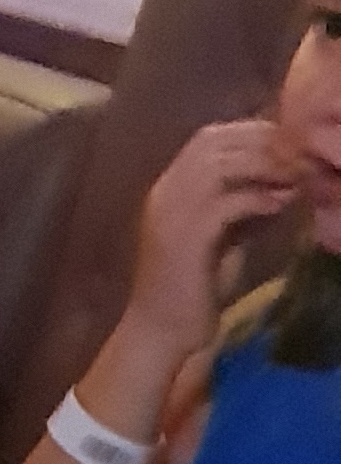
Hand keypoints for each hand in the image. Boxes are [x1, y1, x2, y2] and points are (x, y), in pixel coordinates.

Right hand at [119, 115, 301, 375]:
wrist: (162, 331)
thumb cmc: (194, 286)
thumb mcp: (225, 235)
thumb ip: (245, 204)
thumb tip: (285, 181)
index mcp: (170, 188)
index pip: (209, 138)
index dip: (252, 132)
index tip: (290, 144)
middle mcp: (164, 194)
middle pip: (213, 143)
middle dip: (261, 143)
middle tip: (300, 157)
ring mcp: (170, 215)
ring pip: (217, 165)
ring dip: (262, 165)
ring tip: (294, 177)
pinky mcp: (183, 241)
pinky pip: (224, 204)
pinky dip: (256, 198)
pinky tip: (280, 204)